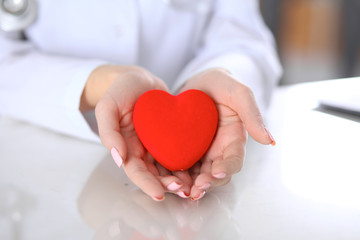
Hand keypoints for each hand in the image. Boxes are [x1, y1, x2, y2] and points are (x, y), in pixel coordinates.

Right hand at [81, 65, 191, 199]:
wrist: (139, 79)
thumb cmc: (120, 90)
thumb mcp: (107, 107)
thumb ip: (108, 132)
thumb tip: (118, 158)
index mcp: (126, 147)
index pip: (136, 171)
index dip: (147, 184)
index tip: (159, 195)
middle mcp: (142, 150)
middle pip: (154, 174)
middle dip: (167, 185)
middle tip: (182, 190)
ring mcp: (157, 144)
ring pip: (168, 167)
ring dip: (179, 179)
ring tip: (192, 187)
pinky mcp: (170, 137)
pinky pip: (179, 152)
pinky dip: (187, 163)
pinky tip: (198, 169)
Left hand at [179, 68, 274, 199]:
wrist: (199, 82)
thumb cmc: (222, 84)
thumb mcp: (239, 93)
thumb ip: (252, 114)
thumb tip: (270, 140)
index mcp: (234, 140)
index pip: (234, 160)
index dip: (227, 168)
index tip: (218, 171)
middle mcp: (218, 150)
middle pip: (215, 174)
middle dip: (207, 183)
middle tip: (196, 188)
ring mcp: (201, 152)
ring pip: (197, 174)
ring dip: (190, 184)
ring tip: (180, 189)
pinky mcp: (184, 150)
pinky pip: (180, 165)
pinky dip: (175, 174)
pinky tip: (166, 178)